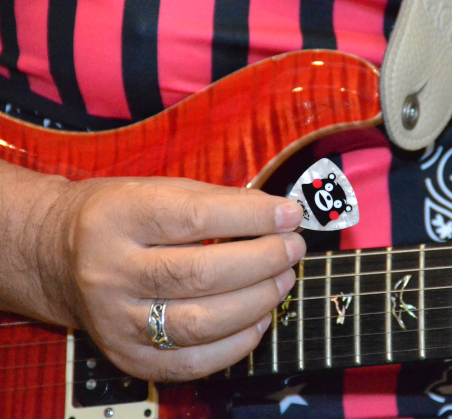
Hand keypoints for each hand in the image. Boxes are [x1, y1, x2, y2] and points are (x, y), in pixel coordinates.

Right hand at [37, 177, 304, 381]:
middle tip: (292, 249)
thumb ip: (216, 201)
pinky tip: (259, 319)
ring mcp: (116, 320)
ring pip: (200, 322)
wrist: (58, 258)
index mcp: (118, 218)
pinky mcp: (127, 356)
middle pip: (200, 274)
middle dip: (262, 261)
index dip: (251, 217)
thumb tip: (279, 216)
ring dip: (257, 301)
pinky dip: (236, 344)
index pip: (194, 218)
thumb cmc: (120, 217)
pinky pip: (192, 362)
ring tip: (283, 279)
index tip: (289, 214)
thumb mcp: (158, 190)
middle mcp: (110, 272)